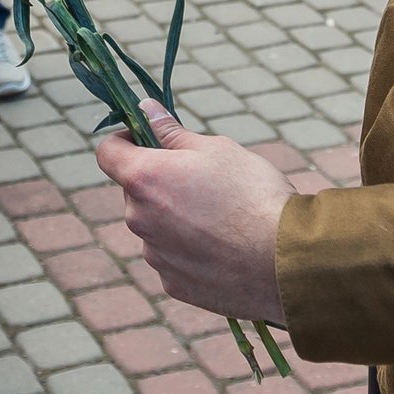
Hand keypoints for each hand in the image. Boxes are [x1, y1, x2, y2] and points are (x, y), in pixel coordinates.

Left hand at [97, 103, 291, 323]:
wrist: (286, 260)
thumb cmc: (252, 193)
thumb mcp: (216, 149)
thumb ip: (171, 132)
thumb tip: (145, 109)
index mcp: (144, 179)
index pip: (107, 153)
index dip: (124, 141)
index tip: (147, 140)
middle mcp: (139, 220)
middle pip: (135, 192)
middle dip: (158, 182)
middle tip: (200, 180)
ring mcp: (155, 256)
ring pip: (155, 227)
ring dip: (174, 219)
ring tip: (222, 218)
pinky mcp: (174, 285)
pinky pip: (173, 259)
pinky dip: (190, 251)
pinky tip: (225, 248)